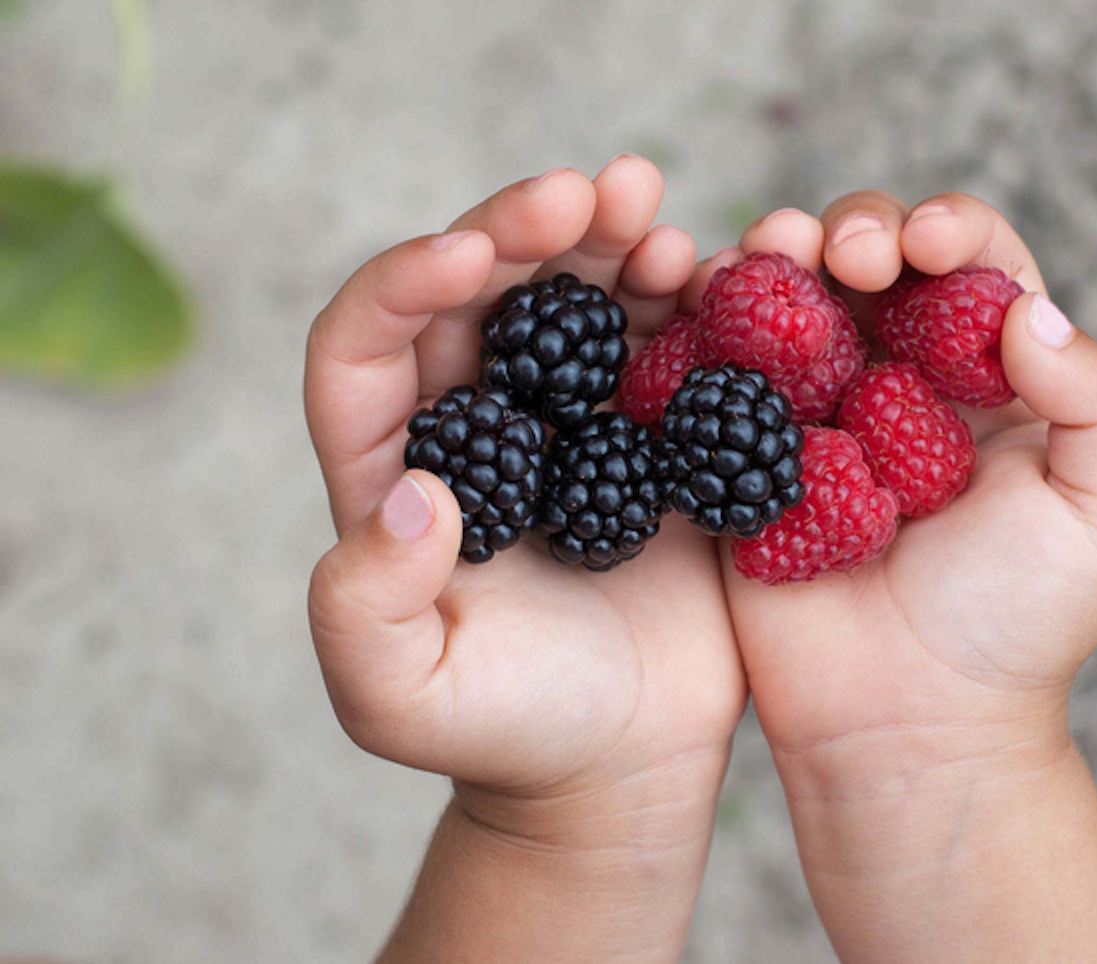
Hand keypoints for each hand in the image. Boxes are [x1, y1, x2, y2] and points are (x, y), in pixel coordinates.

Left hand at [303, 159, 744, 958]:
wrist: (621, 760)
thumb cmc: (504, 731)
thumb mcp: (402, 698)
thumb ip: (364, 607)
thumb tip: (412, 492)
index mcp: (393, 463)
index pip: (368, 343)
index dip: (407, 282)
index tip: (469, 255)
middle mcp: (478, 422)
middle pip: (485, 294)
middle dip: (528, 232)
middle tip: (591, 192)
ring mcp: (571, 421)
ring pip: (580, 300)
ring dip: (614, 244)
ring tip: (655, 214)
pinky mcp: (655, 434)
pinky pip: (668, 345)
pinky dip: (690, 302)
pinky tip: (717, 273)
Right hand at [721, 193, 1096, 961]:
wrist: (907, 719)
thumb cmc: (1018, 624)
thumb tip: (1027, 310)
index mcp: (993, 379)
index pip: (974, 264)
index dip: (950, 229)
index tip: (929, 244)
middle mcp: (902, 378)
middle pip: (871, 260)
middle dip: (856, 229)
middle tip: (850, 256)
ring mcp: (816, 413)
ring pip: (789, 297)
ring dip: (776, 254)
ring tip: (771, 253)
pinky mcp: (744, 454)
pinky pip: (719, 367)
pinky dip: (709, 319)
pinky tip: (707, 300)